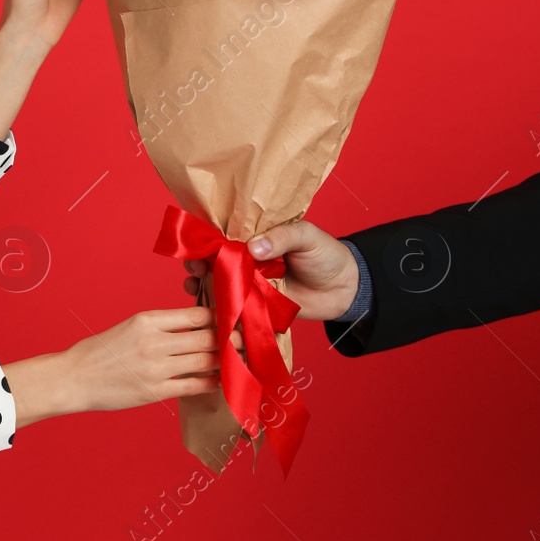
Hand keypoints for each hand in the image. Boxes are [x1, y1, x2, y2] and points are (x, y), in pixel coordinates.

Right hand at [65, 306, 243, 412]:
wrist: (75, 377)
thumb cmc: (100, 351)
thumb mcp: (130, 327)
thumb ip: (161, 327)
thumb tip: (196, 328)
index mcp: (147, 320)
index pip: (197, 315)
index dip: (220, 318)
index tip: (233, 321)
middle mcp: (154, 341)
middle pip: (207, 338)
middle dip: (231, 340)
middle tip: (246, 341)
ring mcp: (156, 368)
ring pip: (205, 361)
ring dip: (226, 361)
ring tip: (239, 360)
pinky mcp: (155, 391)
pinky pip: (194, 386)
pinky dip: (212, 383)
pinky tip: (222, 381)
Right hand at [182, 221, 360, 320]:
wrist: (346, 290)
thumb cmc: (326, 255)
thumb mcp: (307, 237)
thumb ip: (281, 238)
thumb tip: (252, 247)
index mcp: (257, 235)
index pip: (225, 233)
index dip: (207, 238)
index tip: (195, 245)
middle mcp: (248, 257)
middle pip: (215, 258)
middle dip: (199, 262)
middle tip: (195, 269)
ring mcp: (251, 281)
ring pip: (219, 281)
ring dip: (202, 283)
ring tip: (194, 285)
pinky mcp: (256, 303)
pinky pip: (234, 304)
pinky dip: (218, 306)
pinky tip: (207, 308)